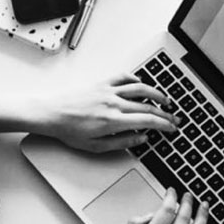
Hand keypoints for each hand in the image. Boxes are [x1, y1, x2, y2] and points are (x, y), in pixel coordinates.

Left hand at [32, 74, 179, 152]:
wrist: (50, 113)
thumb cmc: (69, 131)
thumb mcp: (96, 146)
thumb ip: (122, 143)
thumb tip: (140, 139)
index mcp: (114, 121)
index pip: (148, 120)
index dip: (164, 124)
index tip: (172, 127)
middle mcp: (114, 103)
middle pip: (148, 105)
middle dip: (165, 112)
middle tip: (173, 117)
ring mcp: (108, 91)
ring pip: (140, 88)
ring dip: (156, 93)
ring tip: (164, 100)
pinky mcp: (101, 83)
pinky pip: (123, 77)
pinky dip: (135, 79)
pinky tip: (140, 83)